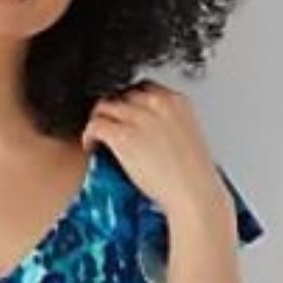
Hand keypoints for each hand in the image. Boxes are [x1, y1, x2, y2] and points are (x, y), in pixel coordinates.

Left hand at [81, 79, 235, 231]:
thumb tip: (148, 135)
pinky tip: (91, 147)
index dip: (129, 104)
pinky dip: (89, 135)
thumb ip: (167, 127)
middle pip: (122, 94)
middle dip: (114, 112)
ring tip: (98, 139)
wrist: (193, 194)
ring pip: (105, 106)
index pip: (143, 89)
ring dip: (99, 121)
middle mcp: (157, 103)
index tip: (124, 118)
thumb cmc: (193, 178)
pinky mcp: (124, 136)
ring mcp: (139, 118)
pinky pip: (96, 125)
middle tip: (108, 129)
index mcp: (176, 101)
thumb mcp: (187, 139)